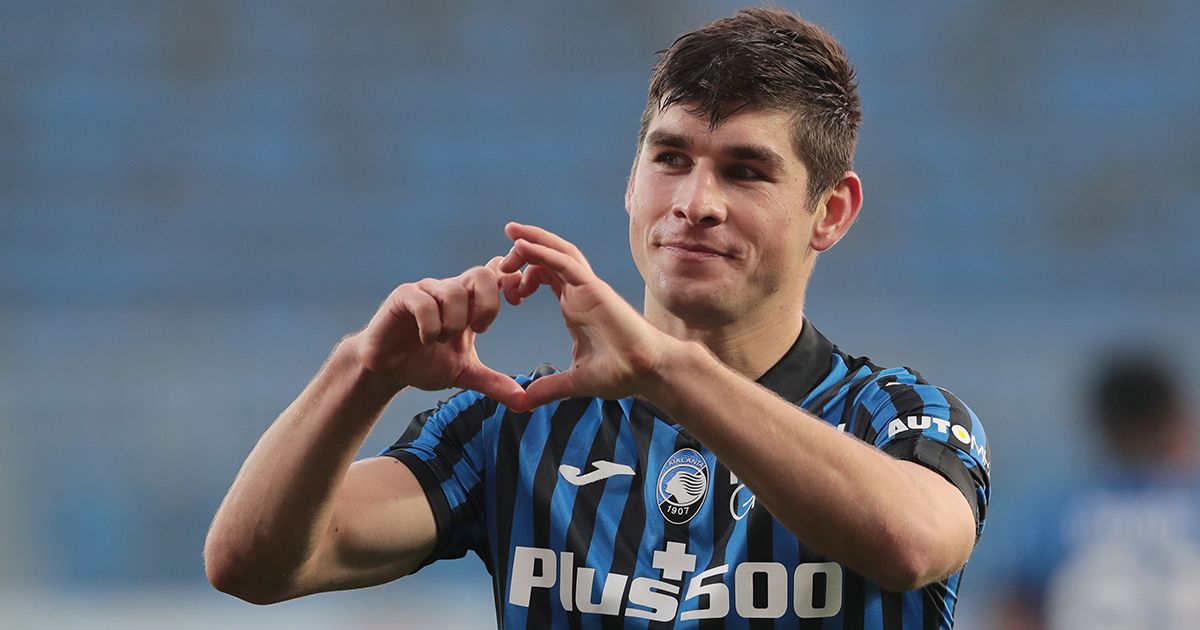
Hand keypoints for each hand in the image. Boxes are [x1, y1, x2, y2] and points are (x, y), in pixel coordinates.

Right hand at [352, 257, 538, 408]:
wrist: (387, 370)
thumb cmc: (426, 364)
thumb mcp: (465, 373)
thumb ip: (494, 383)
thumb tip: (525, 402)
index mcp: (470, 301)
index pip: (497, 272)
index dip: (512, 280)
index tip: (516, 303)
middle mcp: (450, 289)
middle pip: (482, 274)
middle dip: (487, 305)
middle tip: (479, 330)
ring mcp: (426, 290)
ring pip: (454, 292)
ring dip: (454, 324)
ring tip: (441, 341)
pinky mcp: (403, 296)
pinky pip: (425, 302)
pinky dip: (431, 325)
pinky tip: (426, 339)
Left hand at [500, 222, 674, 409]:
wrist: (647, 373)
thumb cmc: (621, 372)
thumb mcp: (574, 380)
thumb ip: (548, 388)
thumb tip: (524, 402)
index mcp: (574, 305)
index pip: (546, 276)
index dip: (523, 275)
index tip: (506, 291)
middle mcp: (580, 291)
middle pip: (549, 258)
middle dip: (523, 252)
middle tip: (499, 263)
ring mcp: (588, 287)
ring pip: (558, 251)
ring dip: (533, 240)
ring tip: (510, 234)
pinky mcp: (594, 288)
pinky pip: (565, 262)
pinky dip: (543, 251)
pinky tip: (522, 245)